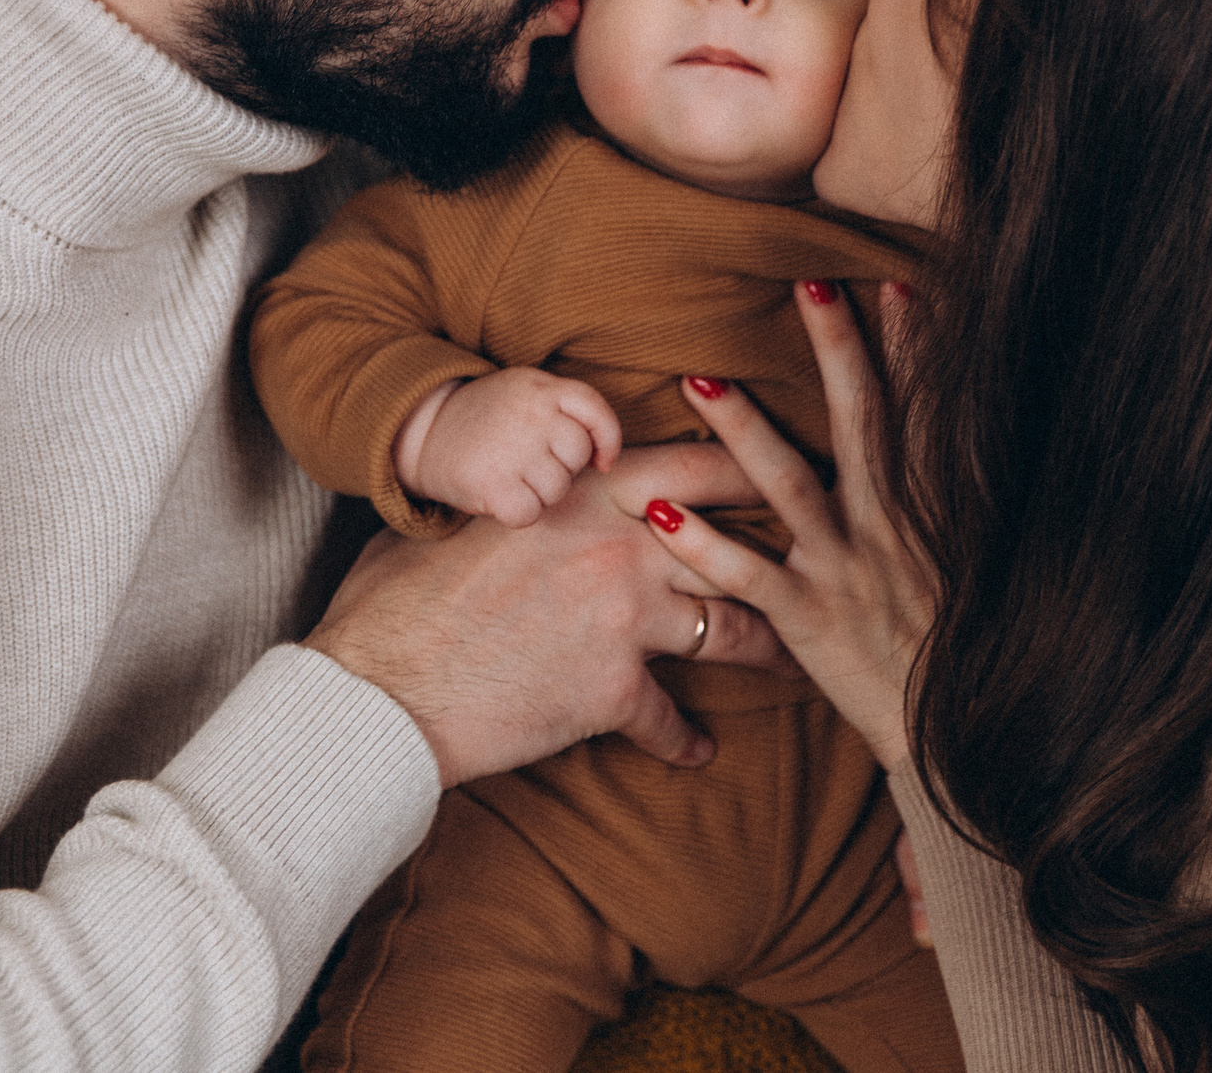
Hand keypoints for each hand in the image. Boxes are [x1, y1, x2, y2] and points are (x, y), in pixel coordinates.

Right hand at [305, 441, 787, 787]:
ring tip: (794, 658)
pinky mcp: (614, 692)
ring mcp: (625, 619)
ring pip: (731, 629)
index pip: (691, 464)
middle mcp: (621, 547)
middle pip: (735, 540)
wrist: (383, 687)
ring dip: (769, 647)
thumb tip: (508, 494)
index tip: (783, 461)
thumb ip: (512, 504)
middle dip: (789, 546)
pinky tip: (701, 751)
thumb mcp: (462, 522)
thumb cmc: (400, 601)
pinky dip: (687, 740)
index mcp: (583, 494)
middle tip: (828, 553)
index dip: (748, 459)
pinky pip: (671, 720)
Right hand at [394, 368, 622, 525]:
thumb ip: (565, 412)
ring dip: (539, 492)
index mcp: (539, 387)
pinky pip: (531, 513)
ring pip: (558, 488)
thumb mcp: (525, 394)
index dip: (608, 439)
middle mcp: (529, 413)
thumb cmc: (487, 422)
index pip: (594, 410)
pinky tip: (501, 496)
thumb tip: (605, 461)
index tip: (602, 461)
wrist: (424, 432)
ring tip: (511, 475)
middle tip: (529, 462)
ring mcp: (511, 448)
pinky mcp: (492, 483)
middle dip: (562, 467)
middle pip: (578, 455)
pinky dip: (519, 513)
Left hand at [630, 281, 933, 771]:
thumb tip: (951, 449)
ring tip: (698, 380)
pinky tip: (662, 513)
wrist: (961, 740)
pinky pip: (748, 578)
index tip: (899, 288)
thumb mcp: (973, 572)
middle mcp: (891, 532)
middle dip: (839, 351)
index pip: (922, 415)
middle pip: (863, 426)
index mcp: (933, 516)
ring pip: (791, 488)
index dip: (913, 352)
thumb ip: (952, 510)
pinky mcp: (807, 622)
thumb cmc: (962, 652)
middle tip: (811, 284)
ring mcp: (847, 573)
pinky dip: (705, 545)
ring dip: (743, 431)